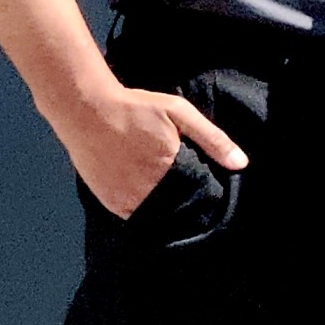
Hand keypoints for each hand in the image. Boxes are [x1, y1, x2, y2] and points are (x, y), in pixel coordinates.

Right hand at [48, 80, 245, 218]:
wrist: (84, 109)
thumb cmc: (133, 108)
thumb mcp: (179, 114)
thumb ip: (212, 139)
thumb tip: (241, 164)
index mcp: (170, 171)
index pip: (200, 198)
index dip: (206, 194)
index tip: (210, 188)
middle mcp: (147, 191)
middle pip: (178, 209)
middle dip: (187, 202)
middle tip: (184, 185)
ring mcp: (125, 199)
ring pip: (156, 215)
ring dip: (165, 208)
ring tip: (163, 187)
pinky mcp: (109, 202)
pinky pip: (134, 215)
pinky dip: (144, 208)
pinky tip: (146, 191)